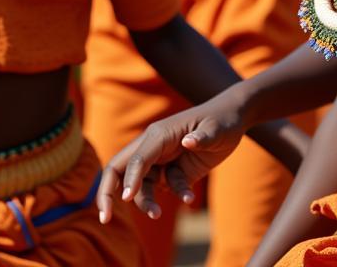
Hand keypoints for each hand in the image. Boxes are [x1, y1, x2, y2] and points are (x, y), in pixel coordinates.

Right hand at [97, 98, 247, 222]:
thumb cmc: (222, 119)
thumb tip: (188, 142)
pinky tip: (189, 197)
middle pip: (121, 170)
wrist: (232, 120)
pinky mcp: (171, 172)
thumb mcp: (216, 128)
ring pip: (141, 186)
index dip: (129, 178)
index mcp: (159, 133)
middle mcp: (154, 147)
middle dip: (109, 192)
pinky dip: (174, 195)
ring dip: (145, 202)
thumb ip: (203, 136)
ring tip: (158, 214)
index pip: (137, 158)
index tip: (126, 198)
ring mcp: (161, 161)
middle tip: (104, 217)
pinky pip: (164, 190)